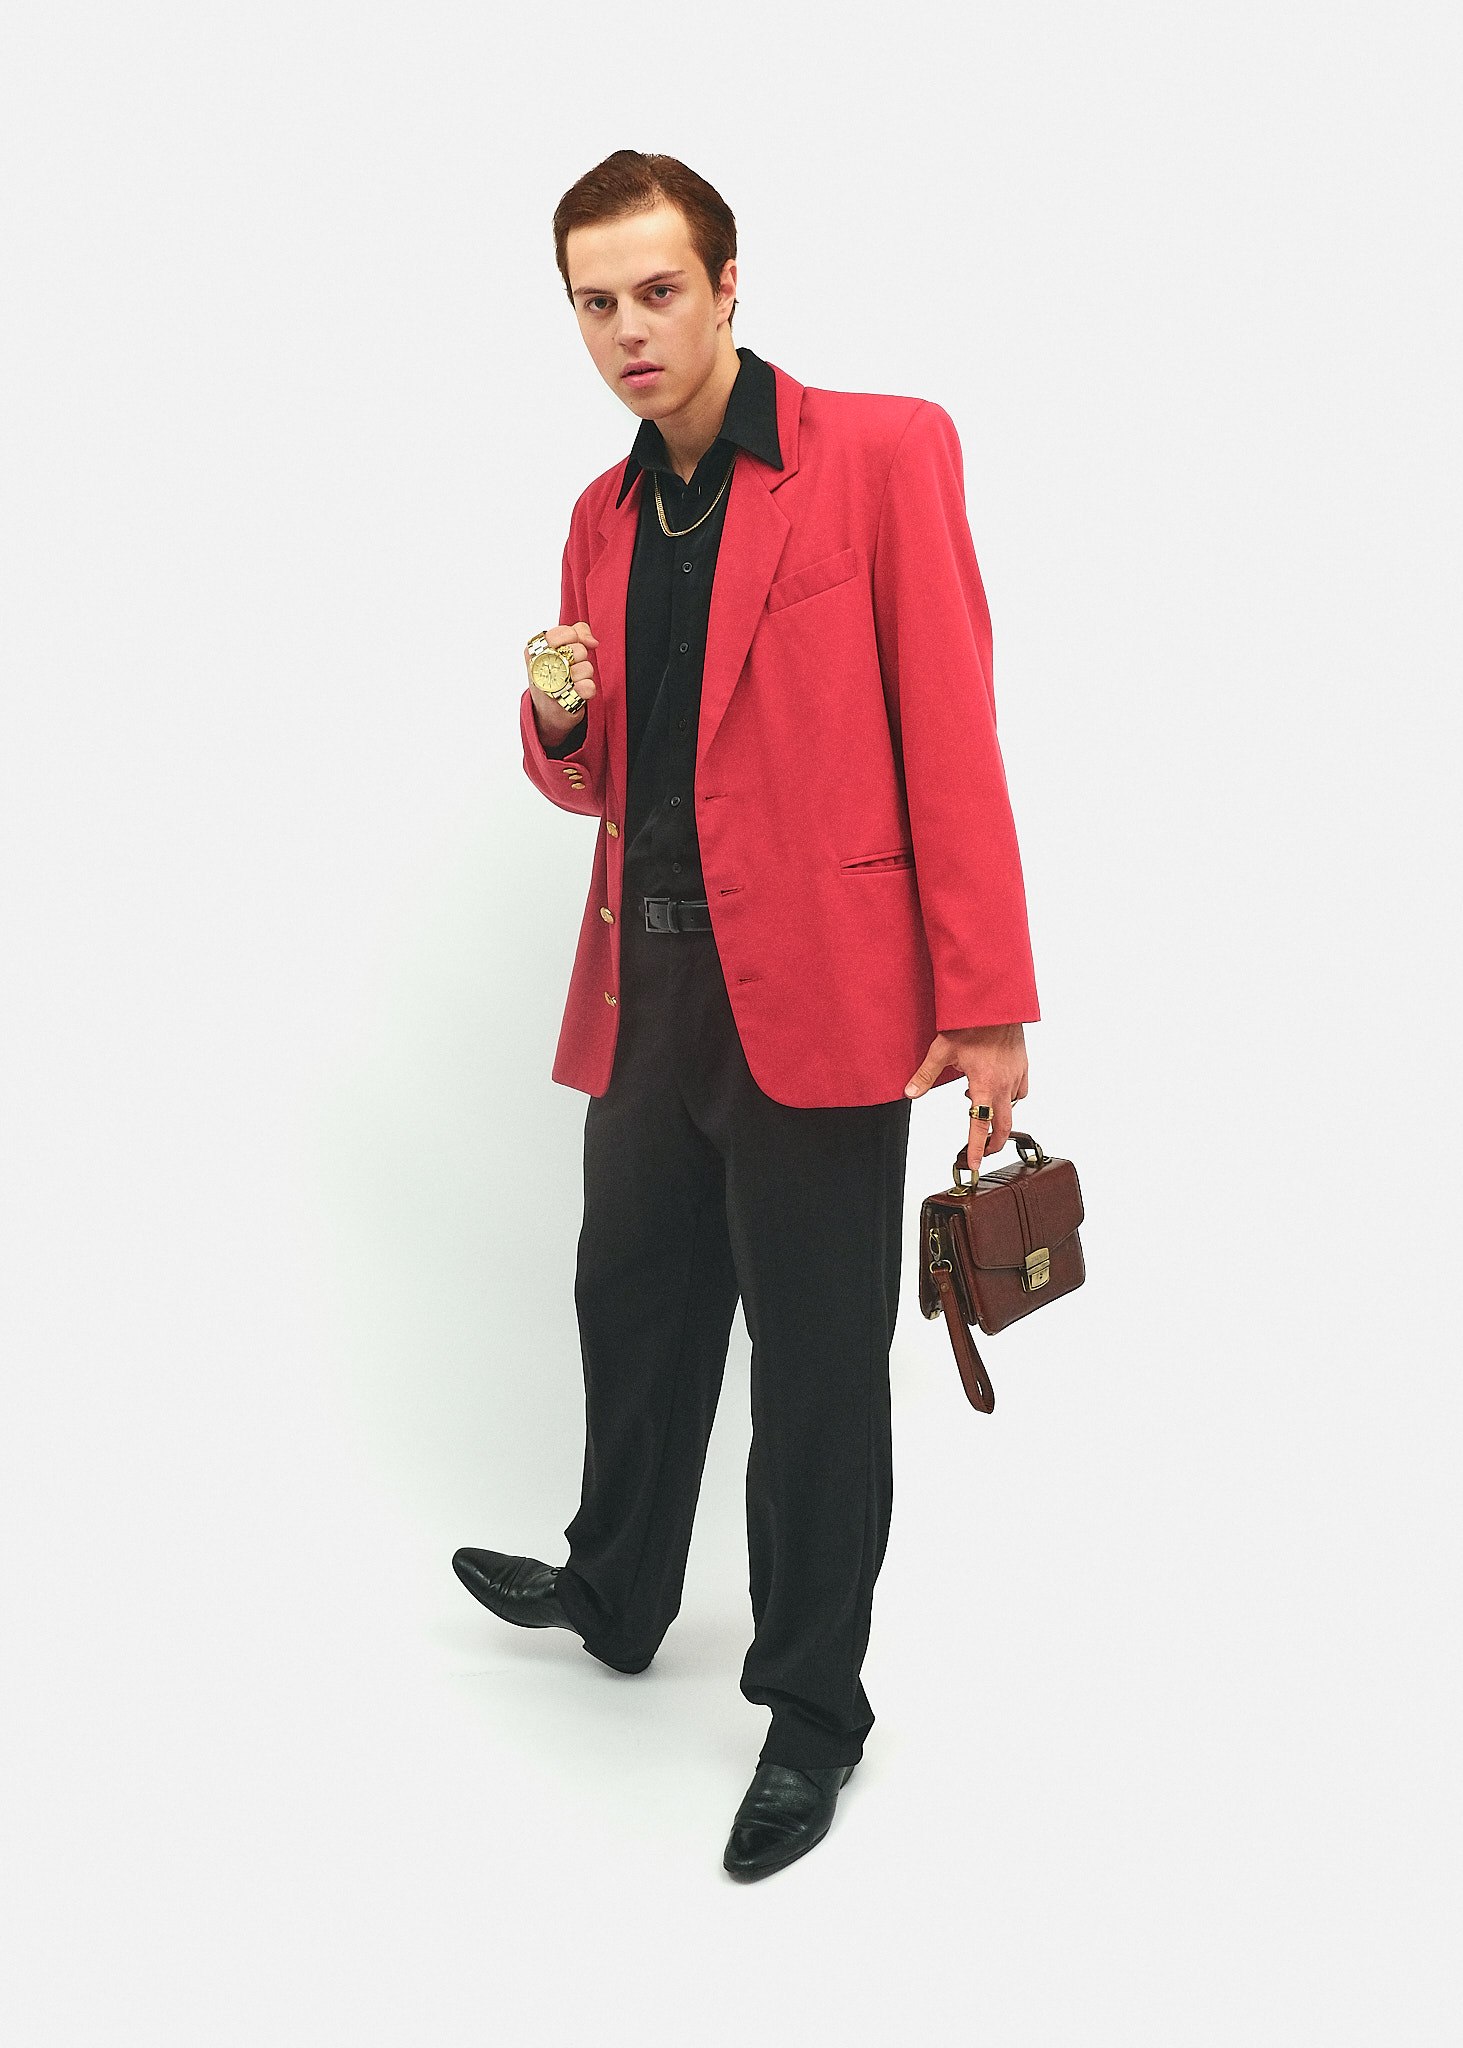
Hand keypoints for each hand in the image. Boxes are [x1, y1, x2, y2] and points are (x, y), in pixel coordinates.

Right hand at [527, 621, 599, 741]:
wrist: (547, 709)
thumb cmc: (556, 672)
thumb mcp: (560, 647)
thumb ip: (577, 632)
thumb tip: (592, 641)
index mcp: (535, 649)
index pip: (566, 632)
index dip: (575, 638)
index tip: (569, 646)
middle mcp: (539, 666)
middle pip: (578, 650)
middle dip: (581, 658)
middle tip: (569, 666)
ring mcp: (550, 685)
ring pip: (586, 668)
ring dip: (585, 675)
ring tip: (572, 680)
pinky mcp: (563, 702)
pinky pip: (588, 687)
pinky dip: (588, 689)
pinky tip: (577, 692)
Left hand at [903, 1023, 1028, 1154]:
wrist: (997, 1004)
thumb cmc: (973, 1023)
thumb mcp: (942, 1050)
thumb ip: (926, 1075)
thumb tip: (910, 1092)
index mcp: (985, 1086)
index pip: (980, 1127)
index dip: (977, 1150)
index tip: (974, 1166)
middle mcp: (1005, 1085)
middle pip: (1004, 1125)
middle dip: (994, 1142)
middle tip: (984, 1151)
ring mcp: (1017, 1075)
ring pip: (1013, 1106)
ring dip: (999, 1114)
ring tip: (981, 1107)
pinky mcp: (1023, 1065)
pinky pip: (1021, 1089)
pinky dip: (1010, 1095)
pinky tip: (997, 1086)